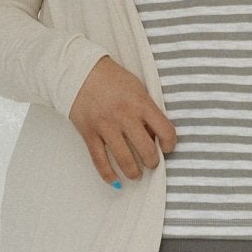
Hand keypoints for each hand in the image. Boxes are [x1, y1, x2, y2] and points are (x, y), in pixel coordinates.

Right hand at [69, 56, 177, 184]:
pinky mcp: (89, 133)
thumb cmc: (112, 78)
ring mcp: (105, 126)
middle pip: (146, 150)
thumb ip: (147, 110)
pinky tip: (115, 181)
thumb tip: (154, 136)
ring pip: (124, 159)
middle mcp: (124, 116)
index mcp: (140, 103)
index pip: (165, 130)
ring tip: (136, 174)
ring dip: (134, 172)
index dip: (170, 144)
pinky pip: (99, 160)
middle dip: (153, 162)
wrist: (80, 71)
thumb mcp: (137, 88)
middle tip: (151, 163)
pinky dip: (108, 174)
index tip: (168, 147)